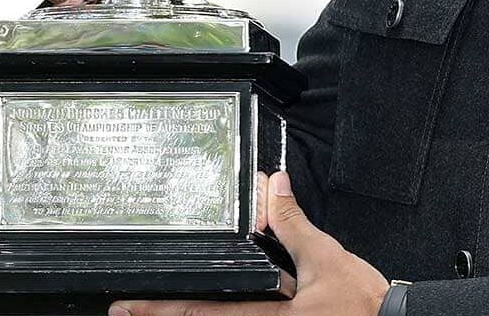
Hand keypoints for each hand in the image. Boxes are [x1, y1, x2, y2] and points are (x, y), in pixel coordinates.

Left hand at [110, 171, 389, 315]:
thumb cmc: (362, 301)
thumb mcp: (325, 257)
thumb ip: (293, 224)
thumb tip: (273, 186)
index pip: (203, 313)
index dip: (161, 309)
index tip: (126, 306)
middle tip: (126, 310)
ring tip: (157, 309)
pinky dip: (220, 313)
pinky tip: (209, 306)